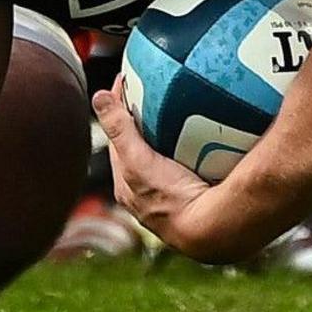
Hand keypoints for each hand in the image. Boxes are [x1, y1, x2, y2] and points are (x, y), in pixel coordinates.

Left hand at [93, 88, 269, 263]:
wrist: (211, 229)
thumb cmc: (171, 198)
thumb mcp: (138, 159)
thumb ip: (120, 129)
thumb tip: (99, 96)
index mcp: (128, 188)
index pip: (118, 141)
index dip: (120, 111)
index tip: (128, 82)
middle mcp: (147, 197)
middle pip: (142, 150)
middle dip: (145, 124)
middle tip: (155, 92)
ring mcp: (174, 199)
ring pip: (167, 159)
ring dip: (172, 137)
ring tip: (184, 110)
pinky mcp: (198, 198)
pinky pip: (193, 165)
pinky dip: (195, 149)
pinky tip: (210, 137)